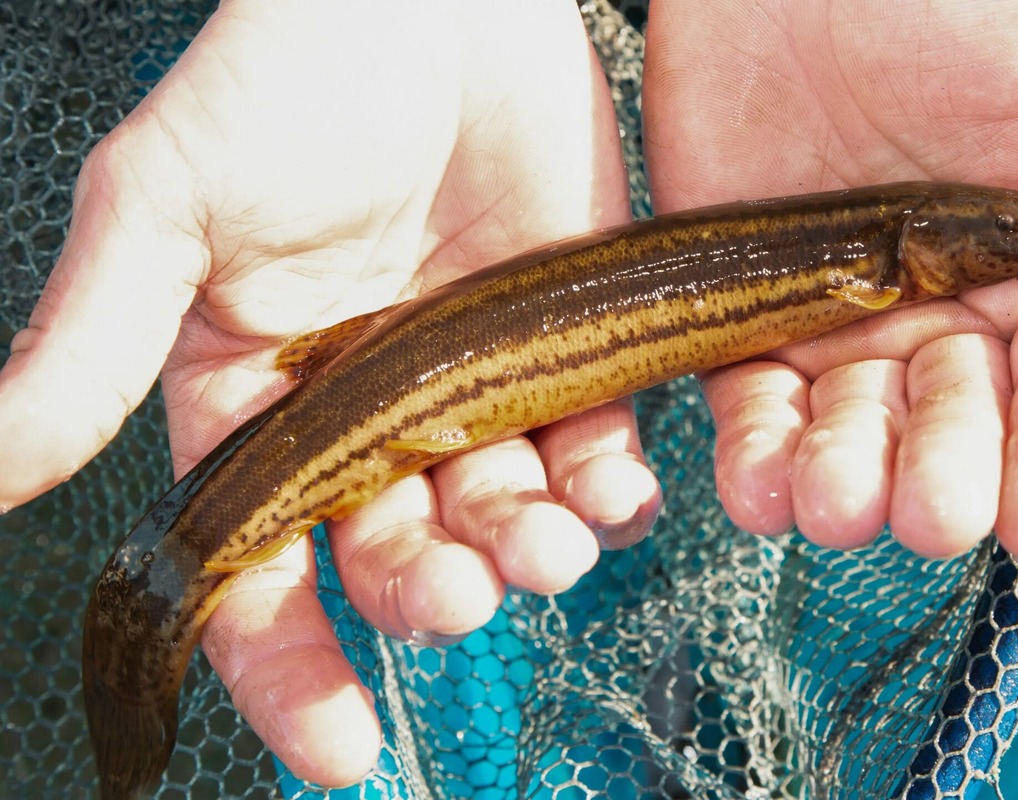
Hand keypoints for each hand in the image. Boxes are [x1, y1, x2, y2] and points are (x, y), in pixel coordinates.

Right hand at [0, 0, 658, 786]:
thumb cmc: (286, 76)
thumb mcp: (164, 206)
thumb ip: (88, 343)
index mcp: (259, 404)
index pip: (261, 572)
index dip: (291, 672)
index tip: (339, 752)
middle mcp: (367, 415)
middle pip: (396, 558)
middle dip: (429, 595)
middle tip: (458, 587)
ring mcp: (475, 388)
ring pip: (503, 521)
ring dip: (527, 556)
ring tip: (546, 544)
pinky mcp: (566, 348)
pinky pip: (596, 455)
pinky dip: (609, 492)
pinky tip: (612, 493)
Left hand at [640, 0, 1017, 564]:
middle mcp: (950, 310)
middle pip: (957, 427)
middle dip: (947, 477)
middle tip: (934, 514)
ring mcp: (846, 316)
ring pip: (853, 433)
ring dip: (846, 482)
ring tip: (837, 505)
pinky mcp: (752, 313)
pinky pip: (753, 404)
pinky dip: (756, 453)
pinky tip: (760, 488)